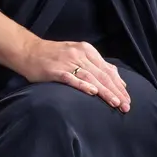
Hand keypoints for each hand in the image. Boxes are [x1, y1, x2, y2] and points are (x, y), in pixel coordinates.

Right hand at [13, 37, 130, 112]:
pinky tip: (92, 92)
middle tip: (126, 106)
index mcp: (87, 50)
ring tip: (115, 103)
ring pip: (91, 78)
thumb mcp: (77, 54)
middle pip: (102, 75)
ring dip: (105, 92)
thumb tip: (117, 77)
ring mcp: (67, 62)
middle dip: (116, 91)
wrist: (28, 51)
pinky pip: (72, 78)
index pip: (108, 70)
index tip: (128, 98)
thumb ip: (96, 64)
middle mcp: (79, 55)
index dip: (119, 85)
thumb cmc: (53, 55)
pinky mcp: (56, 70)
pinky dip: (83, 85)